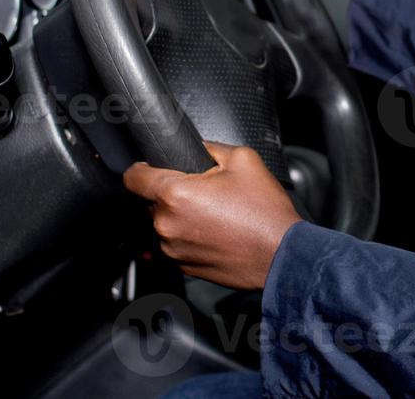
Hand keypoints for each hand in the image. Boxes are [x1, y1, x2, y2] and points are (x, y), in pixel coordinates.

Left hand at [122, 141, 302, 290]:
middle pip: (150, 200)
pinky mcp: (182, 266)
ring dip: (179, 216)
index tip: (151, 167)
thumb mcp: (243, 160)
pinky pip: (175, 243)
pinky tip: (215, 231)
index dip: (141, 167)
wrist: (281, 254)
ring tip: (213, 214)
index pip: (133, 177)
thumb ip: (210, 147)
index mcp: (175, 194)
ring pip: (163, 223)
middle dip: (171, 192)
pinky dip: (188, 236)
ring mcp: (172, 249)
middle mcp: (167, 224)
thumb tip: (196, 148)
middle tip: (203, 191)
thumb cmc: (264, 212)